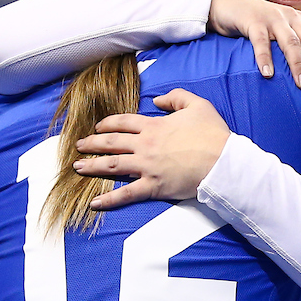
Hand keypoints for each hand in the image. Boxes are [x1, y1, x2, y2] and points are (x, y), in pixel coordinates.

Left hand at [72, 89, 230, 209]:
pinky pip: (126, 194)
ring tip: (78, 167)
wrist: (222, 161)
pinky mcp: (153, 186)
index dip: (107, 124)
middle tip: (79, 146)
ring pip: (112, 165)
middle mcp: (145, 145)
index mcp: (154, 126)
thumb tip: (158, 100)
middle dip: (92, 143)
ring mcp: (147, 166)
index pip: (123, 122)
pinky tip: (94, 203)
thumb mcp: (197, 105)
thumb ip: (176, 97)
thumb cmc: (213, 135)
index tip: (97, 127)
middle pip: (111, 142)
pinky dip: (109, 199)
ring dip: (93, 166)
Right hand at [208, 0, 300, 88]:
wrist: (226, 4)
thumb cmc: (256, 24)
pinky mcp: (253, 21)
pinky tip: (268, 74)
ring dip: (297, 64)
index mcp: (299, 20)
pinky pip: (261, 42)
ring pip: (290, 42)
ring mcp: (272, 18)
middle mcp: (290, 17)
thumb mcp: (279, 31)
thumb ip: (293, 43)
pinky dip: (265, 58)